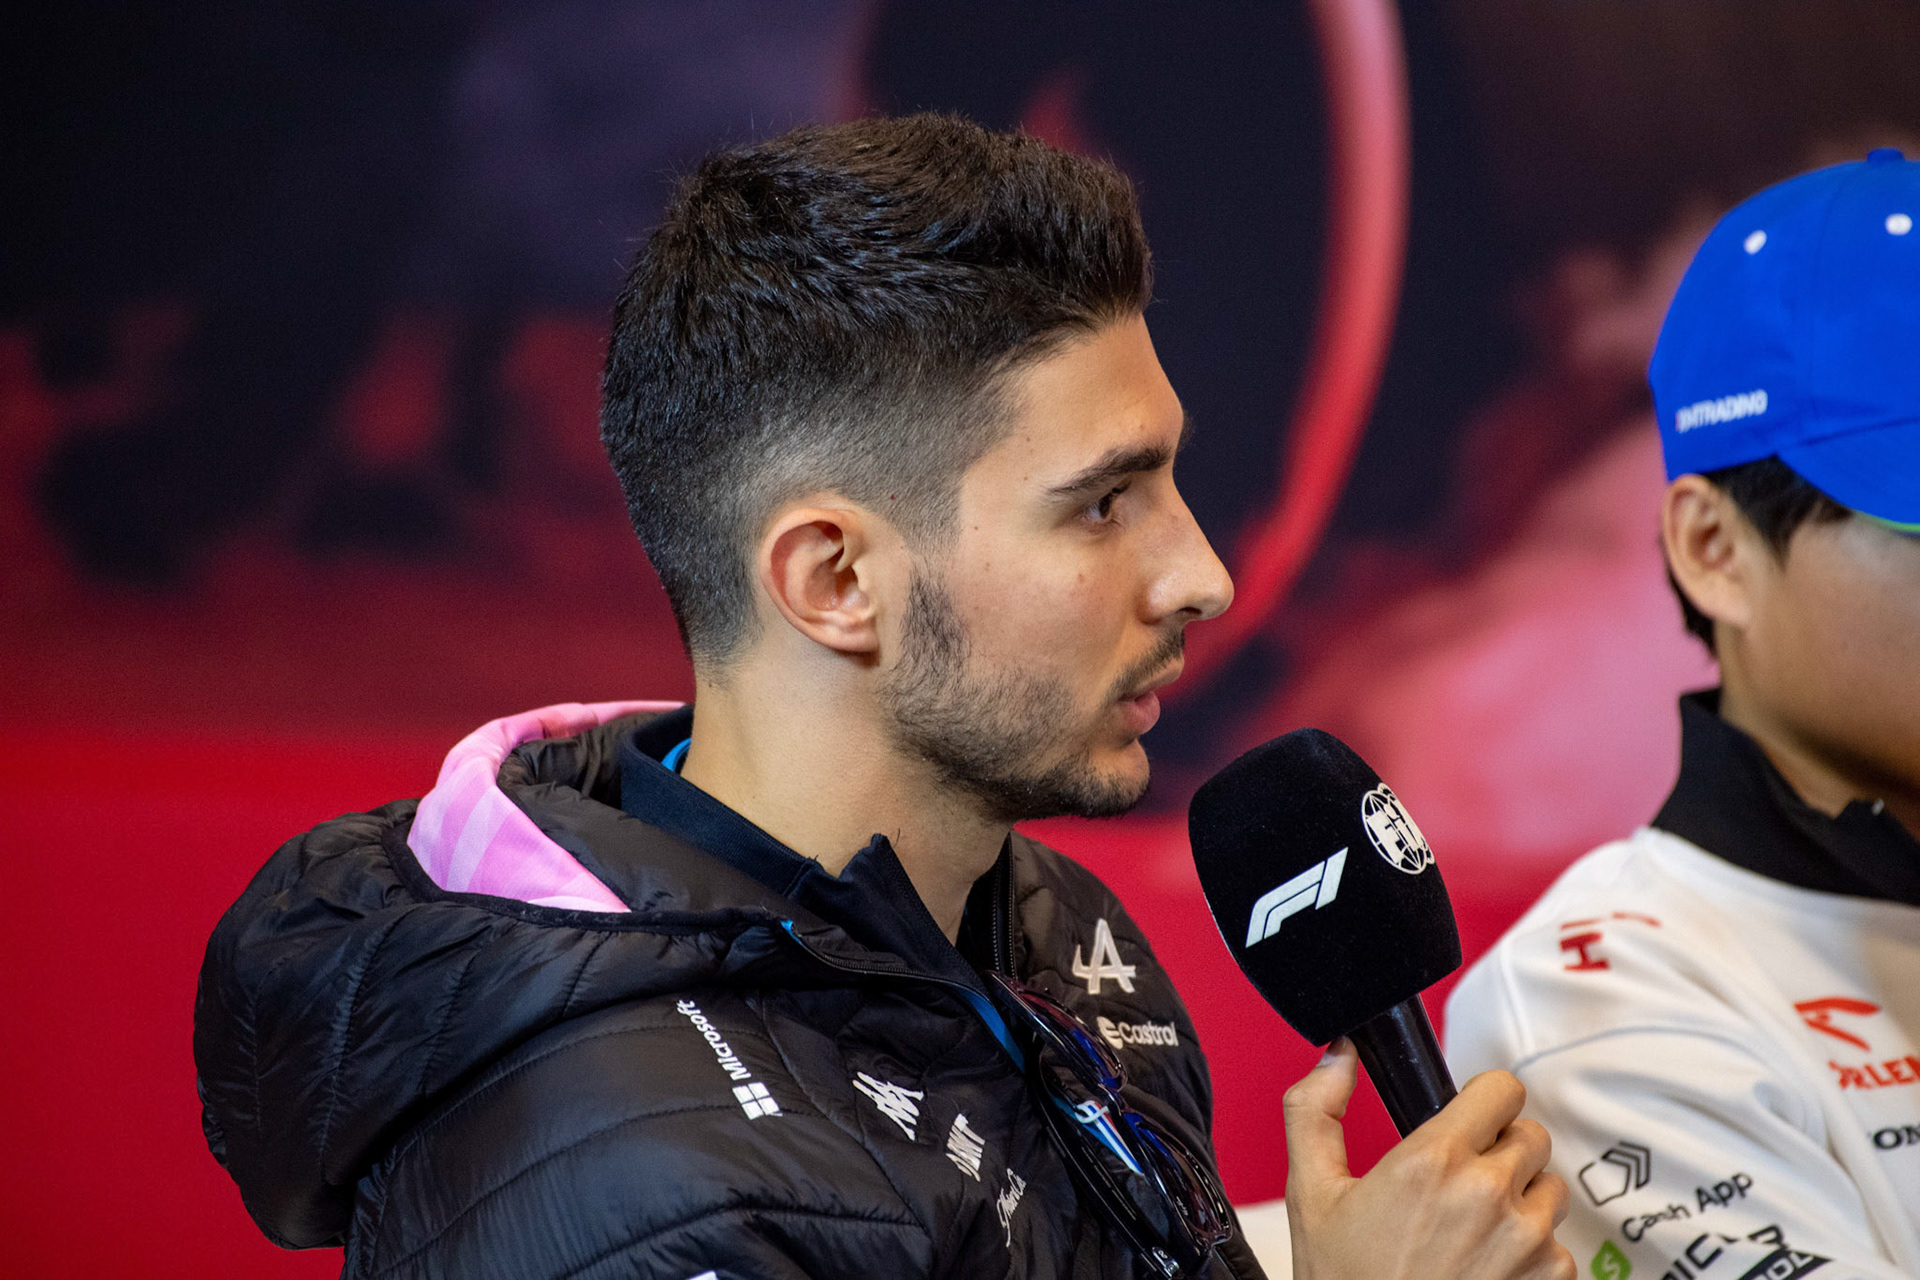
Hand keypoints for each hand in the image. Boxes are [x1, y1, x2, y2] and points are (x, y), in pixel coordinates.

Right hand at [1283, 1039, 1572, 1279]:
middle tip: (1460, 1182)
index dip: (1482, 1099)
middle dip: (1500, 1149)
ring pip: (1550, 1189)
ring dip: (1522, 1200)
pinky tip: (1486, 1268)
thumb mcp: (1311, 1193)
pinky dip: (1532, 1252)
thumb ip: (1315, 1110)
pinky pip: (1560, 1245)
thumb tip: (1339, 1055)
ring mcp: (1528, 1242)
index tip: (1465, 1119)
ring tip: (1473, 1230)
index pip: (1502, 1088)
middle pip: (1530, 1135)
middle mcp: (1489, 1195)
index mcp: (1433, 1161)